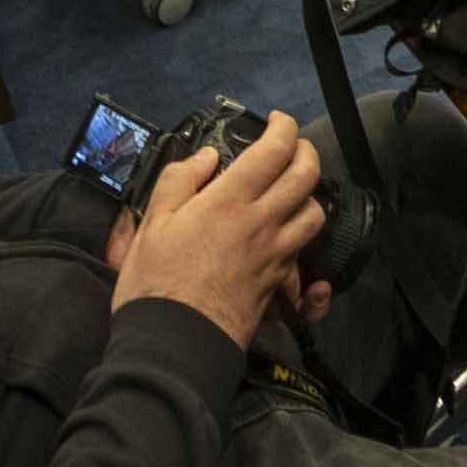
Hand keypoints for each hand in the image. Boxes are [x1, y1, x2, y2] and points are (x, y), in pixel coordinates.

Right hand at [111, 113, 325, 348]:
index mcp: (229, 202)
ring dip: (309, 195)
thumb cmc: (156, 285)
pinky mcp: (277, 284)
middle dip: (306, 152)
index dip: (284, 127)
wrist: (174, 345)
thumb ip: (179, 183)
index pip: (274, 150)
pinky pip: (304, 254)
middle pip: (307, 175)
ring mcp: (274, 255)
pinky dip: (301, 239)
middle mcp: (260, 223)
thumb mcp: (151, 225)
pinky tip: (287, 238)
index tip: (278, 121)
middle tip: (293, 147)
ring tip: (291, 191)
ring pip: (315, 214)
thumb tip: (205, 157)